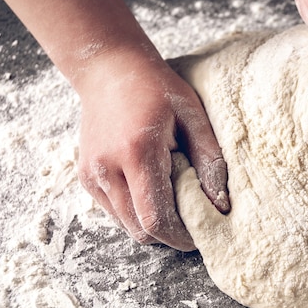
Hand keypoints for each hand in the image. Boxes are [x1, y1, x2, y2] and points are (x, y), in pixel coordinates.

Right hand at [76, 48, 228, 250]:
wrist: (109, 70)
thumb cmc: (157, 88)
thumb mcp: (192, 116)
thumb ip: (209, 161)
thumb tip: (221, 204)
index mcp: (138, 153)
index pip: (155, 218)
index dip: (180, 237)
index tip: (201, 235)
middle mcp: (108, 168)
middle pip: (139, 230)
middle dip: (169, 235)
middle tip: (192, 221)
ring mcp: (92, 174)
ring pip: (126, 225)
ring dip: (152, 225)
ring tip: (173, 201)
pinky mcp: (87, 177)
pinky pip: (115, 212)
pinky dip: (136, 212)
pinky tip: (153, 190)